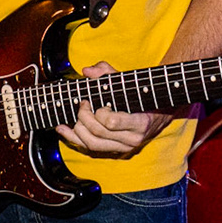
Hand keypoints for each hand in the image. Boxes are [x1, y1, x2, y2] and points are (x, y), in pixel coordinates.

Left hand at [55, 61, 169, 157]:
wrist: (159, 114)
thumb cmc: (142, 95)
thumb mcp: (128, 81)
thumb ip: (108, 73)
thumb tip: (87, 71)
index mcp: (140, 122)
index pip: (112, 122)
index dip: (99, 112)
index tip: (95, 102)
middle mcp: (133, 139)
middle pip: (98, 132)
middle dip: (84, 117)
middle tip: (83, 104)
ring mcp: (124, 148)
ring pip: (92, 144)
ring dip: (78, 129)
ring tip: (76, 115)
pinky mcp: (115, 151)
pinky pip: (90, 148)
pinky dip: (73, 138)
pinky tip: (62, 129)